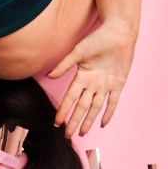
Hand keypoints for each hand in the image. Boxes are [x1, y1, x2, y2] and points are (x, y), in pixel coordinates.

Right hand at [47, 21, 136, 137]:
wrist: (118, 33)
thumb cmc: (97, 39)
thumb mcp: (78, 52)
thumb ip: (64, 65)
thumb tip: (49, 76)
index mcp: (81, 76)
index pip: (70, 98)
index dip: (63, 110)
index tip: (57, 122)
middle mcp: (92, 84)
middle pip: (81, 106)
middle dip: (74, 120)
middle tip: (68, 134)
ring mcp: (105, 85)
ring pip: (95, 107)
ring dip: (89, 120)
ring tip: (83, 133)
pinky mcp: (118, 84)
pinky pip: (113, 102)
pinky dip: (109, 113)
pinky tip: (103, 123)